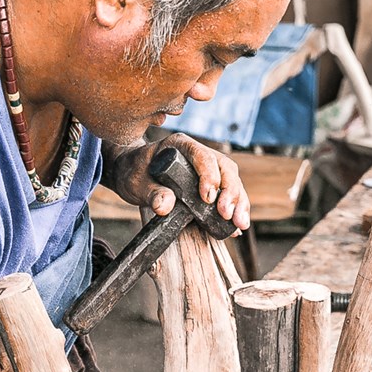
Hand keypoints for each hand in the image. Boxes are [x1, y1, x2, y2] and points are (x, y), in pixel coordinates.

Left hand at [110, 133, 250, 232]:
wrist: (132, 174)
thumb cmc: (134, 173)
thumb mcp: (136, 183)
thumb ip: (150, 193)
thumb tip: (165, 206)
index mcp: (180, 145)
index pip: (202, 156)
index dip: (209, 176)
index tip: (208, 198)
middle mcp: (199, 154)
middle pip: (225, 169)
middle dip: (230, 193)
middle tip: (227, 215)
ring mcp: (208, 169)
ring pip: (232, 182)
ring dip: (239, 203)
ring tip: (239, 224)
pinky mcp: (211, 184)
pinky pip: (228, 195)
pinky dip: (235, 210)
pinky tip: (237, 227)